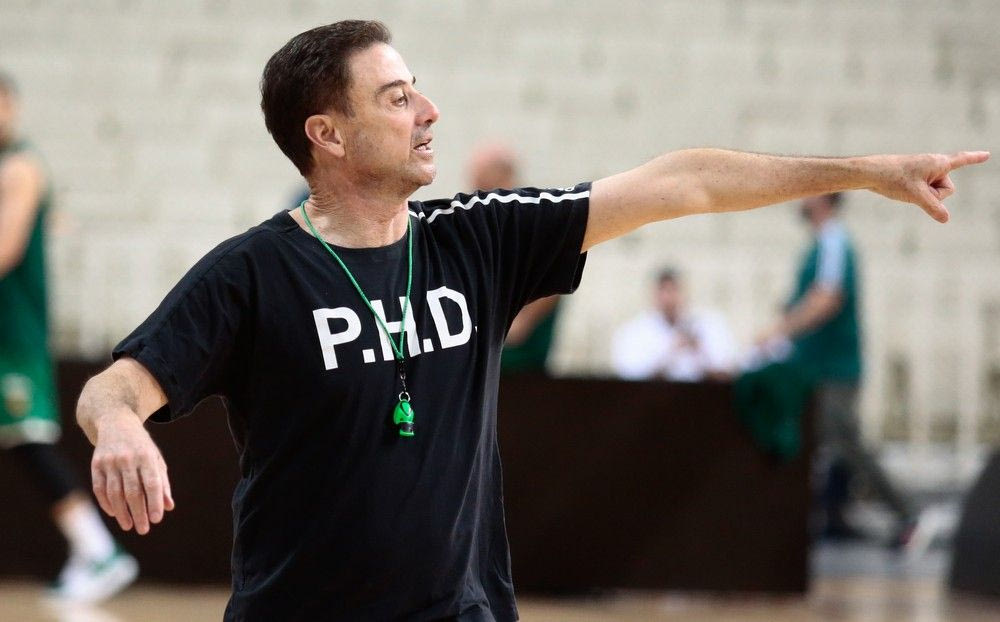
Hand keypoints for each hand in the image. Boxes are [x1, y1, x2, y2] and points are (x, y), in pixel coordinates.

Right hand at [91, 410, 174, 534]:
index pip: (151, 483)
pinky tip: (114, 514)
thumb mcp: (156, 459)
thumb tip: (168, 506)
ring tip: (129, 526)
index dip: (154, 502)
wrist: (115, 422)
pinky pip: (99, 488)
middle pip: (132, 491)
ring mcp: (109, 461)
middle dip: (138, 512)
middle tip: (143, 529)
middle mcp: (127, 459)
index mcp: (146, 456)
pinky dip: (106, 503)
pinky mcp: (95, 464)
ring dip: (122, 512)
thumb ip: (162, 483)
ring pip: (114, 492)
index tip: (157, 519)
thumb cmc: (141, 446)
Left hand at [867, 151, 989, 222]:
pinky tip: (904, 188)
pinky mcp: (914, 179)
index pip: (961, 160)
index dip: (975, 158)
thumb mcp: (916, 196)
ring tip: (905, 188)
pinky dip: (918, 195)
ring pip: (934, 193)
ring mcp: (923, 172)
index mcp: (938, 163)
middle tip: (913, 189)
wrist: (871, 173)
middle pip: (947, 189)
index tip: (987, 154)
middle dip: (934, 195)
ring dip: (923, 196)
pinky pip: (924, 192)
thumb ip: (933, 208)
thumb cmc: (894, 178)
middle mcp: (933, 165)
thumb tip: (946, 219)